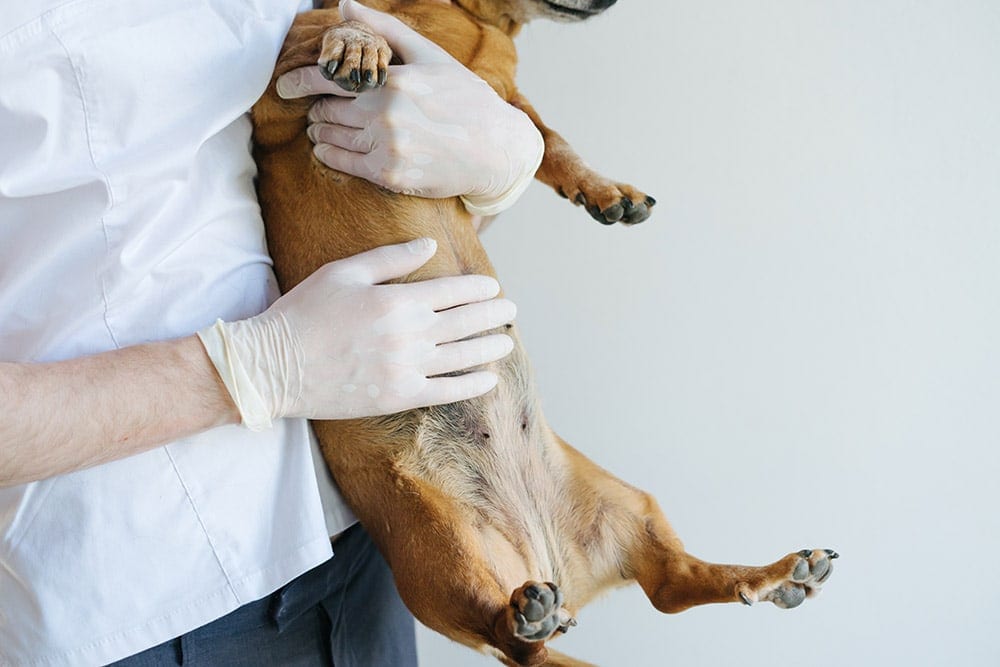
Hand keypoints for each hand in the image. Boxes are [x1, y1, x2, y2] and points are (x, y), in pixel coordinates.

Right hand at [198, 238, 515, 427]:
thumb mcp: (344, 273)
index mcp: (397, 300)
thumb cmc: (304, 313)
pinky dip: (470, 385)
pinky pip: (445, 391)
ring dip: (489, 348)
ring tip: (507, 342)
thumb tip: (430, 246)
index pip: (453, 292)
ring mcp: (405, 368)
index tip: (493, 288)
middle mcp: (408, 334)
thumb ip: (390, 259)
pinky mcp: (397, 396)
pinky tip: (488, 380)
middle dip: (493, 315)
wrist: (275, 366)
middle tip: (511, 311)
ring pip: (462, 357)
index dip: (478, 290)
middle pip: (465, 322)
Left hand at [276, 0, 543, 214]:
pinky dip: (329, 154)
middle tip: (319, 111)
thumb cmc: (464, 98)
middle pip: (325, 110)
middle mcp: (386, 114)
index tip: (284, 87)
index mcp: (392, 81)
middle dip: (317, 110)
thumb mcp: (429, 56)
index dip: (299, 81)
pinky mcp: (390, 175)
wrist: (495, 149)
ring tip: (325, 129)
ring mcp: (387, 147)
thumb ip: (384, 28)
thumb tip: (343, 6)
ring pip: (329, 137)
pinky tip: (330, 149)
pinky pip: (341, 162)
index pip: (329, 77)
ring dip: (321, 133)